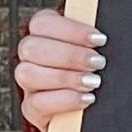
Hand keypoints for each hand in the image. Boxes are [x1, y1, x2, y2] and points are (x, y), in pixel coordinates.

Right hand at [15, 8, 106, 131]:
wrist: (99, 107)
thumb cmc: (100, 70)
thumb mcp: (98, 49)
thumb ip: (95, 38)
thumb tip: (103, 35)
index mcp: (45, 35)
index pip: (42, 22)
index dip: (70, 30)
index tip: (99, 39)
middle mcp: (31, 58)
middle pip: (31, 47)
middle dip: (70, 55)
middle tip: (99, 62)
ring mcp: (28, 84)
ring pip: (28, 74)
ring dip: (65, 77)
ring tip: (94, 82)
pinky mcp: (32, 109)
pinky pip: (37, 103)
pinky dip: (64, 100)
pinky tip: (87, 98)